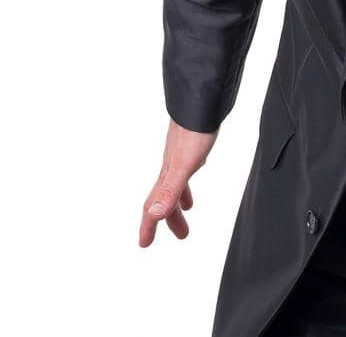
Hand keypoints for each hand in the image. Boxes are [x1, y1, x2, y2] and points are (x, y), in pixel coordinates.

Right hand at [138, 118, 216, 247]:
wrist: (201, 102)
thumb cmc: (195, 132)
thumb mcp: (185, 164)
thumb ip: (171, 188)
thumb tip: (155, 214)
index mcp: (166, 176)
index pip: (153, 206)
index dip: (148, 226)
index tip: (144, 244)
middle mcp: (169, 167)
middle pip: (165, 199)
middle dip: (169, 219)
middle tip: (182, 235)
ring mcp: (179, 156)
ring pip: (175, 185)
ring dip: (179, 200)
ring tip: (187, 211)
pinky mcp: (190, 146)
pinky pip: (185, 170)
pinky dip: (187, 179)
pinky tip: (194, 173)